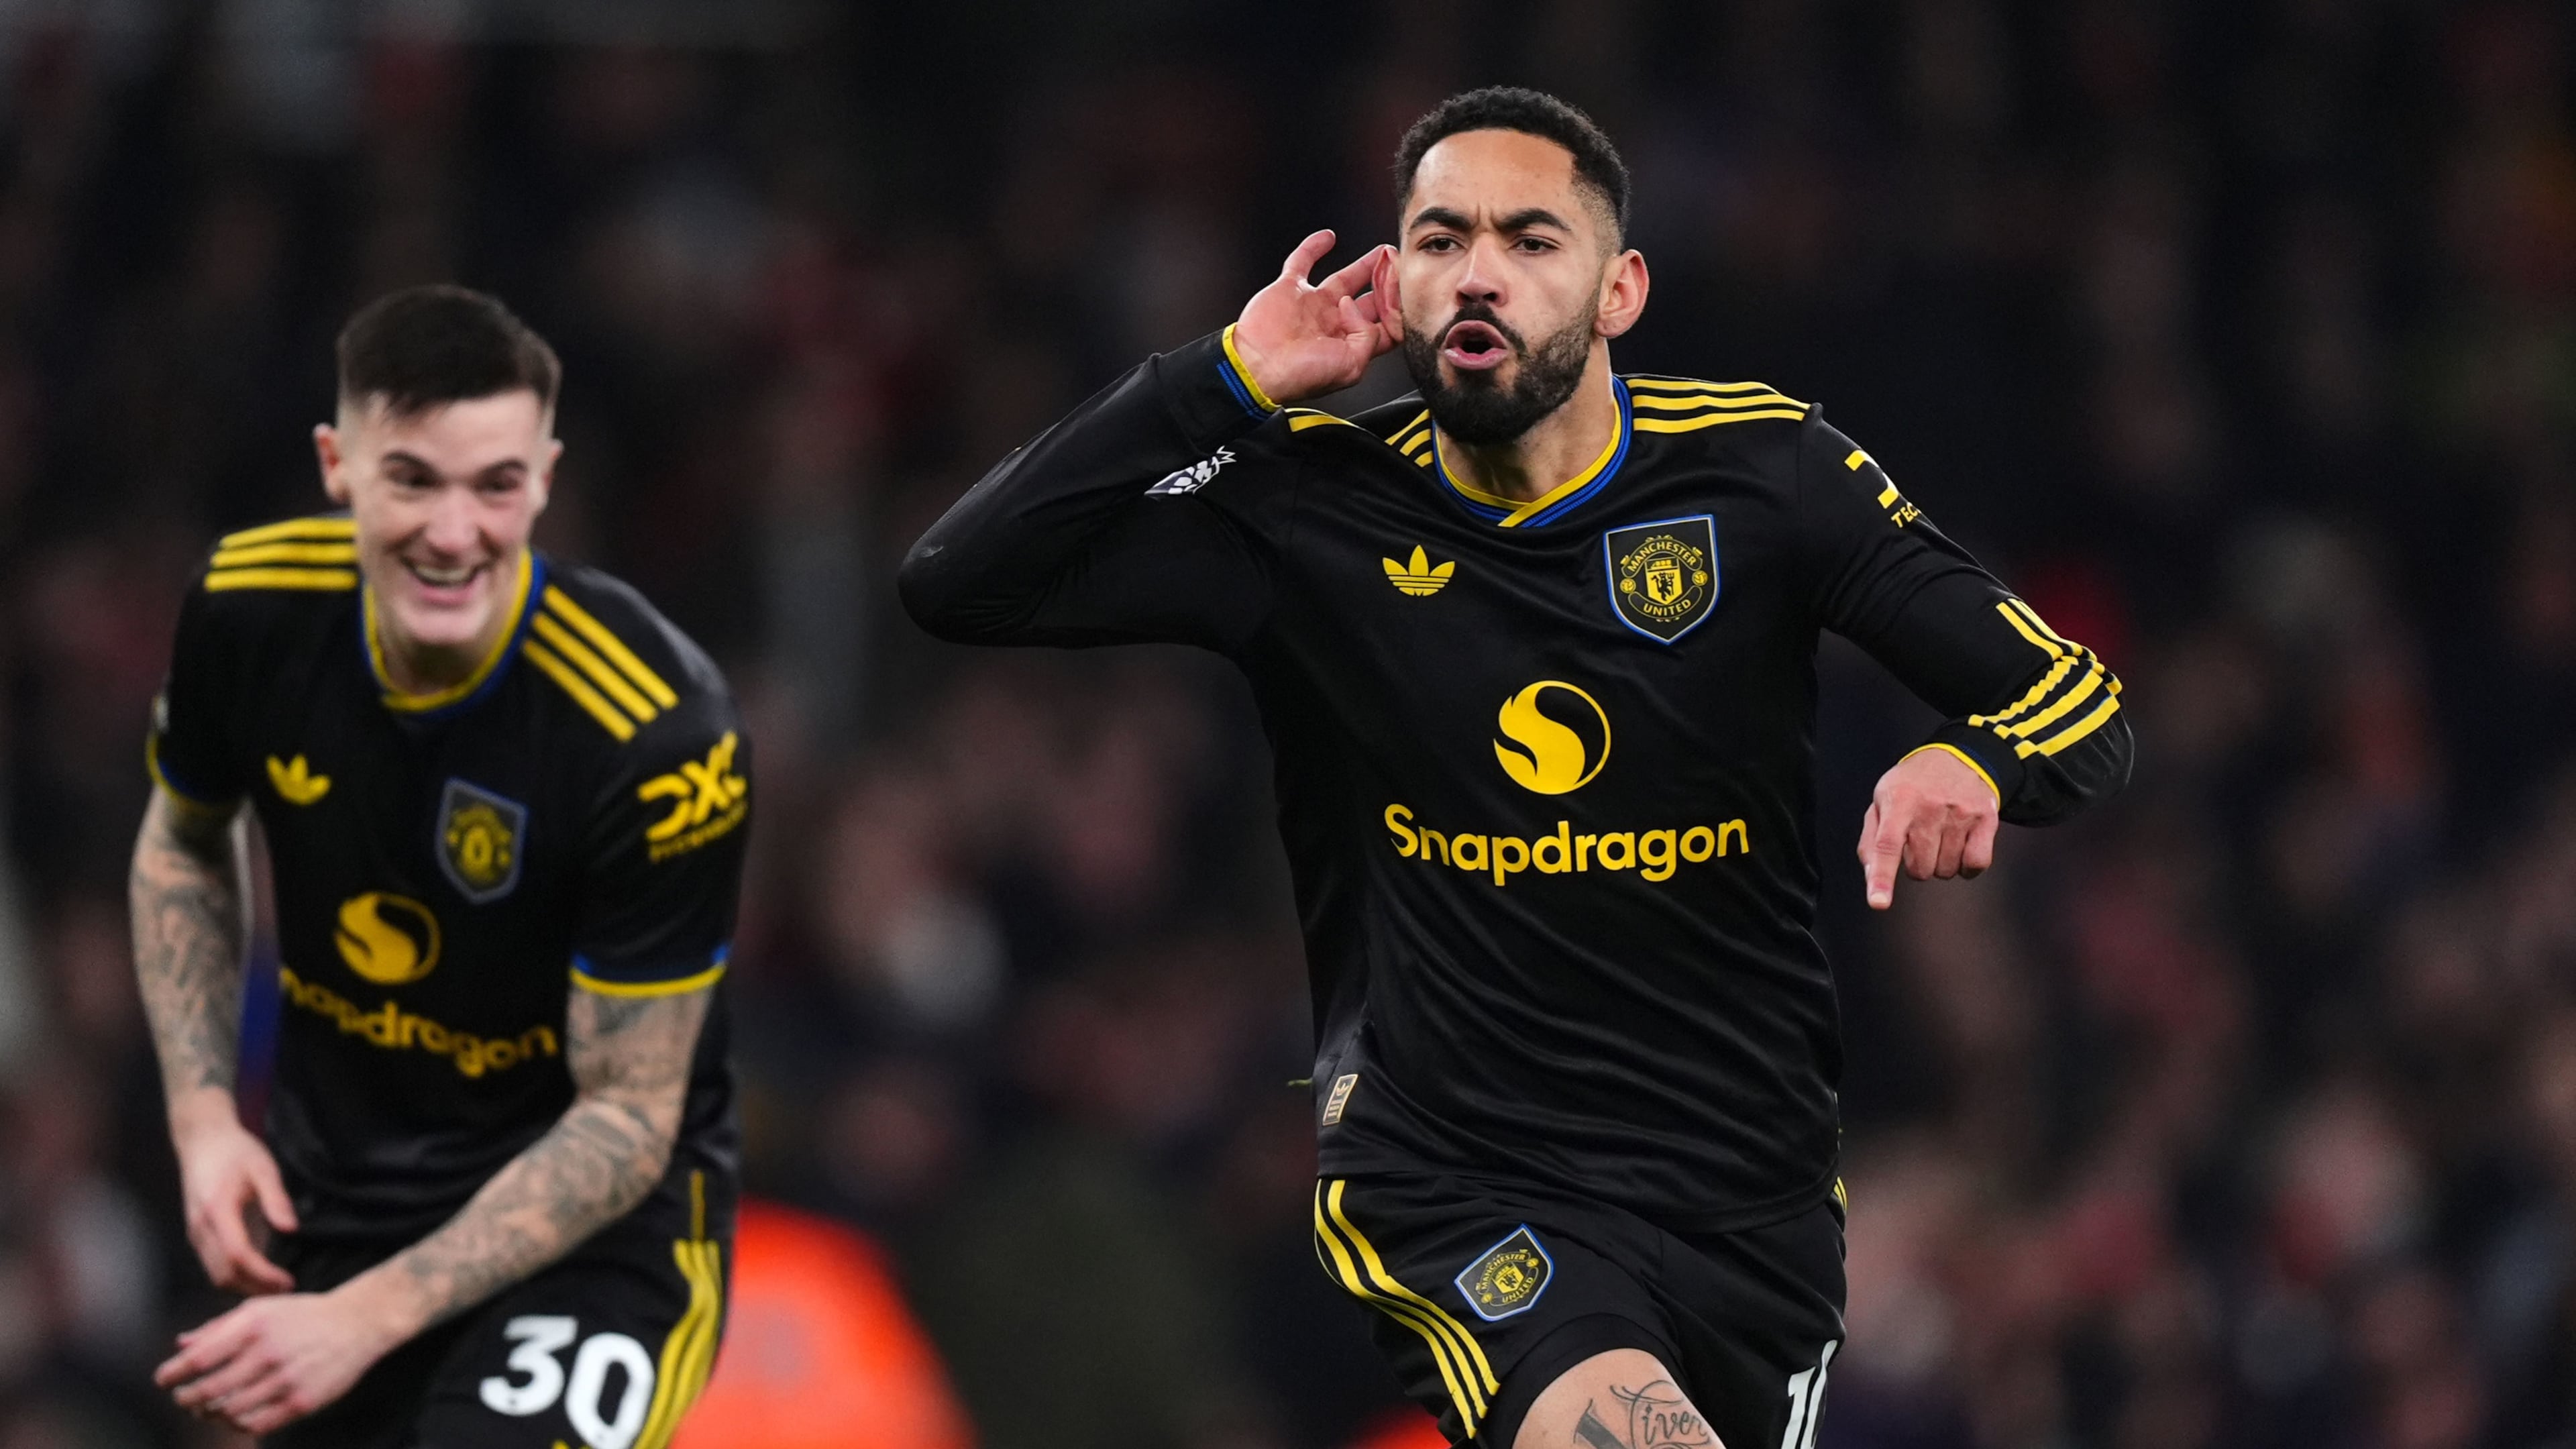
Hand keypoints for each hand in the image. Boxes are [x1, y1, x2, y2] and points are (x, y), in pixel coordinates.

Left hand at [157, 1289, 401, 1435]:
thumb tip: (182, 1346)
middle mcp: (268, 1352)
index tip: (163, 1380)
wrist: (357, 1322)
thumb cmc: (302, 1315)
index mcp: (253, 1326)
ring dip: (210, 1413)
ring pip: (230, 1412)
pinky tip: (235, 1417)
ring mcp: (286, 1379)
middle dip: (186, 1398)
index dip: (173, 1374)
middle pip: (209, 1390)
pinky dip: (238, 1424)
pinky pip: (257, 1424)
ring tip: (207, 1409)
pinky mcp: (302, 1401)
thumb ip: (219, 1328)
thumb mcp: (260, 1309)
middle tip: (182, 1398)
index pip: (198, 1359)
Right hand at [169, 1089, 298, 1294]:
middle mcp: (200, 1228)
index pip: (238, 1255)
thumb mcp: (263, 1167)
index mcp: (217, 1211)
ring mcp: (195, 1234)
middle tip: (286, 1290)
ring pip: (215, 1275)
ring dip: (243, 1287)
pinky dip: (233, 1278)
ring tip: (275, 1287)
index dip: (262, 1274)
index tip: (287, 1281)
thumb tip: (290, 1229)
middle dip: (255, 1288)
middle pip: (223, 1274)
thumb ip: (276, 1199)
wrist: (203, 1141)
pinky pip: (212, 1266)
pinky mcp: (196, 1235)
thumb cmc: (235, 1152)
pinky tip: (257, 1276)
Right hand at [1228, 231, 1398, 404]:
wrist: (1256, 367)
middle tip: (1400, 265)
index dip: (1398, 307)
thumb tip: (1355, 304)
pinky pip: (1303, 262)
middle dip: (1389, 283)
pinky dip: (1314, 246)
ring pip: (1347, 278)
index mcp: (1351, 345)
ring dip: (1367, 265)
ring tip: (1385, 252)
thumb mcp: (1350, 366)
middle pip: (1372, 300)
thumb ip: (1367, 335)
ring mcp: (1313, 305)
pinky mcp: (1289, 289)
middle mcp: (1335, 324)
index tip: (1402, 292)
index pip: (1386, 323)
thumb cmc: (1299, 376)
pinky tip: (1328, 237)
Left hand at [1857, 748, 1999, 909]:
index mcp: (1899, 801)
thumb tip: (1872, 878)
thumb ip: (1871, 841)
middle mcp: (1931, 807)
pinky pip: (1976, 864)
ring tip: (1940, 835)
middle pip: (1919, 868)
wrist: (1959, 756)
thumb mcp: (1882, 801)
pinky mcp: (1986, 819)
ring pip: (1946, 870)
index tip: (1879, 902)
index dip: (1882, 877)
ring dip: (1940, 863)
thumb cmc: (1912, 785)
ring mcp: (1961, 814)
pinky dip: (1967, 866)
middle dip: (1915, 863)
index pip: (1887, 845)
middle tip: (1919, 839)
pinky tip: (1961, 848)